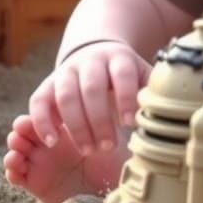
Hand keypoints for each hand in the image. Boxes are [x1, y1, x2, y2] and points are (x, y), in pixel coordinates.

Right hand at [29, 41, 150, 155]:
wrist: (95, 53)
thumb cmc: (124, 75)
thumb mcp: (141, 76)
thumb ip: (151, 93)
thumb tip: (164, 118)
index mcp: (118, 58)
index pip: (122, 75)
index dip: (125, 99)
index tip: (130, 124)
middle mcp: (90, 61)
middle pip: (92, 88)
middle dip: (100, 120)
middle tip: (108, 147)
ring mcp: (66, 71)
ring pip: (66, 96)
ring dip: (76, 126)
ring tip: (88, 150)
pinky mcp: (47, 84)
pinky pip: (39, 101)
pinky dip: (43, 122)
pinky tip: (53, 141)